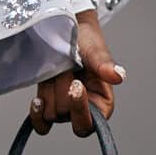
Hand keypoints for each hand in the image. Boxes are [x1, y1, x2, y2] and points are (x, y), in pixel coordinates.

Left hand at [29, 12, 125, 137]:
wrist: (67, 32)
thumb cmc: (87, 43)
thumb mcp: (96, 51)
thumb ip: (105, 66)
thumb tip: (119, 76)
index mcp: (101, 104)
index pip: (89, 122)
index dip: (80, 108)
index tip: (76, 84)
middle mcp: (82, 110)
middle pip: (65, 115)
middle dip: (62, 90)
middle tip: (68, 69)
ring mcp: (63, 109)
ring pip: (50, 114)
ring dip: (50, 91)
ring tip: (58, 72)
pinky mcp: (48, 105)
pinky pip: (40, 122)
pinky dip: (36, 114)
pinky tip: (37, 101)